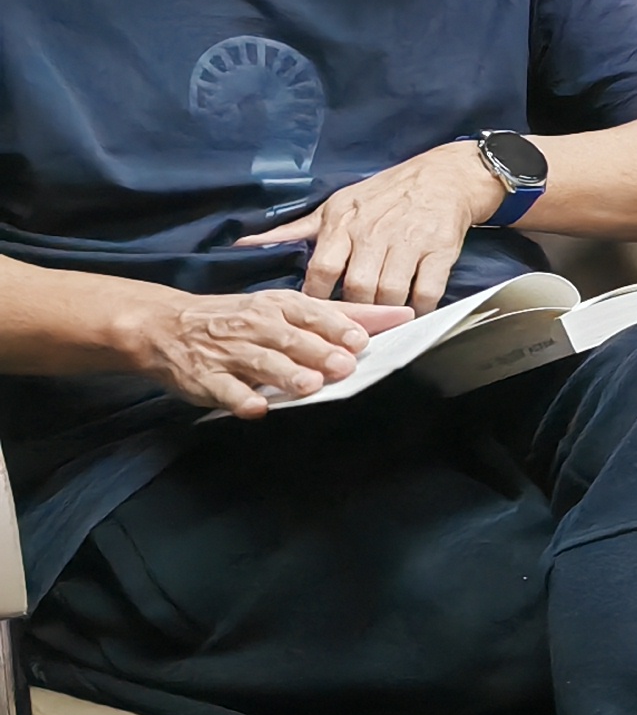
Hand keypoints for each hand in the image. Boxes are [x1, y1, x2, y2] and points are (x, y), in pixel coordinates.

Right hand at [130, 284, 415, 414]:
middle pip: (291, 340)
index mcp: (277, 306)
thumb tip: (395, 316)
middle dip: (318, 352)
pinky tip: (257, 408)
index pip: (312, 313)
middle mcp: (255, 326)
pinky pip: (225, 391)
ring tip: (309, 386)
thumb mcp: (283, 306)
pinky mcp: (205, 379)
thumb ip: (338, 314)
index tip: (362, 340)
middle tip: (344, 366)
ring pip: (262, 364)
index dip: (337, 327)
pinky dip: (241, 399)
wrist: (164, 325)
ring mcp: (229, 353)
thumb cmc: (238, 318)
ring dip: (286, 375)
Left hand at [238, 142, 508, 309]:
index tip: (320, 312)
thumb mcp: (335, 205)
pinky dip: (418, 308)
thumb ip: (294, 230)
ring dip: (385, 311)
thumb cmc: (385, 193)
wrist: (445, 176)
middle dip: (355, 310)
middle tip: (353, 322)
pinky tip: (412, 311)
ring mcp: (410, 241)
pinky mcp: (441, 249)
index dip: (318, 298)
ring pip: (390, 292)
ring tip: (381, 318)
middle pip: (357, 287)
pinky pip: (426, 291)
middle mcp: (374, 232)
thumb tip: (243, 244)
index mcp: (343, 223)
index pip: (322, 269)